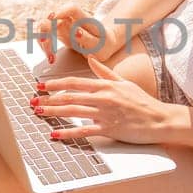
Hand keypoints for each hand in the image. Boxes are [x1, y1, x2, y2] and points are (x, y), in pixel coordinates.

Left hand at [31, 54, 175, 143]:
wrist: (160, 119)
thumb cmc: (143, 101)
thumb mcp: (124, 82)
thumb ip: (105, 72)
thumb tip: (91, 59)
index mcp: (106, 85)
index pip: (75, 82)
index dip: (56, 84)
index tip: (42, 85)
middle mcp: (103, 98)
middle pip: (70, 97)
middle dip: (49, 99)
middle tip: (32, 101)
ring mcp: (106, 114)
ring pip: (74, 112)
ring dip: (54, 112)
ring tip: (38, 112)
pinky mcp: (110, 129)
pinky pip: (84, 131)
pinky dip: (68, 133)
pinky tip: (55, 134)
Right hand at [32, 4, 119, 65]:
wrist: (102, 42)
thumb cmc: (103, 43)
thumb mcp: (101, 45)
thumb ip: (88, 39)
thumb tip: (76, 32)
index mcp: (85, 18)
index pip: (72, 9)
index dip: (62, 11)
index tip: (54, 19)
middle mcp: (71, 18)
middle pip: (52, 17)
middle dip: (45, 31)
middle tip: (46, 45)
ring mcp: (62, 24)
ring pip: (44, 26)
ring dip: (44, 42)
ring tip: (51, 58)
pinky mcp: (57, 31)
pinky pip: (45, 35)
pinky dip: (44, 47)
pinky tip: (51, 57)